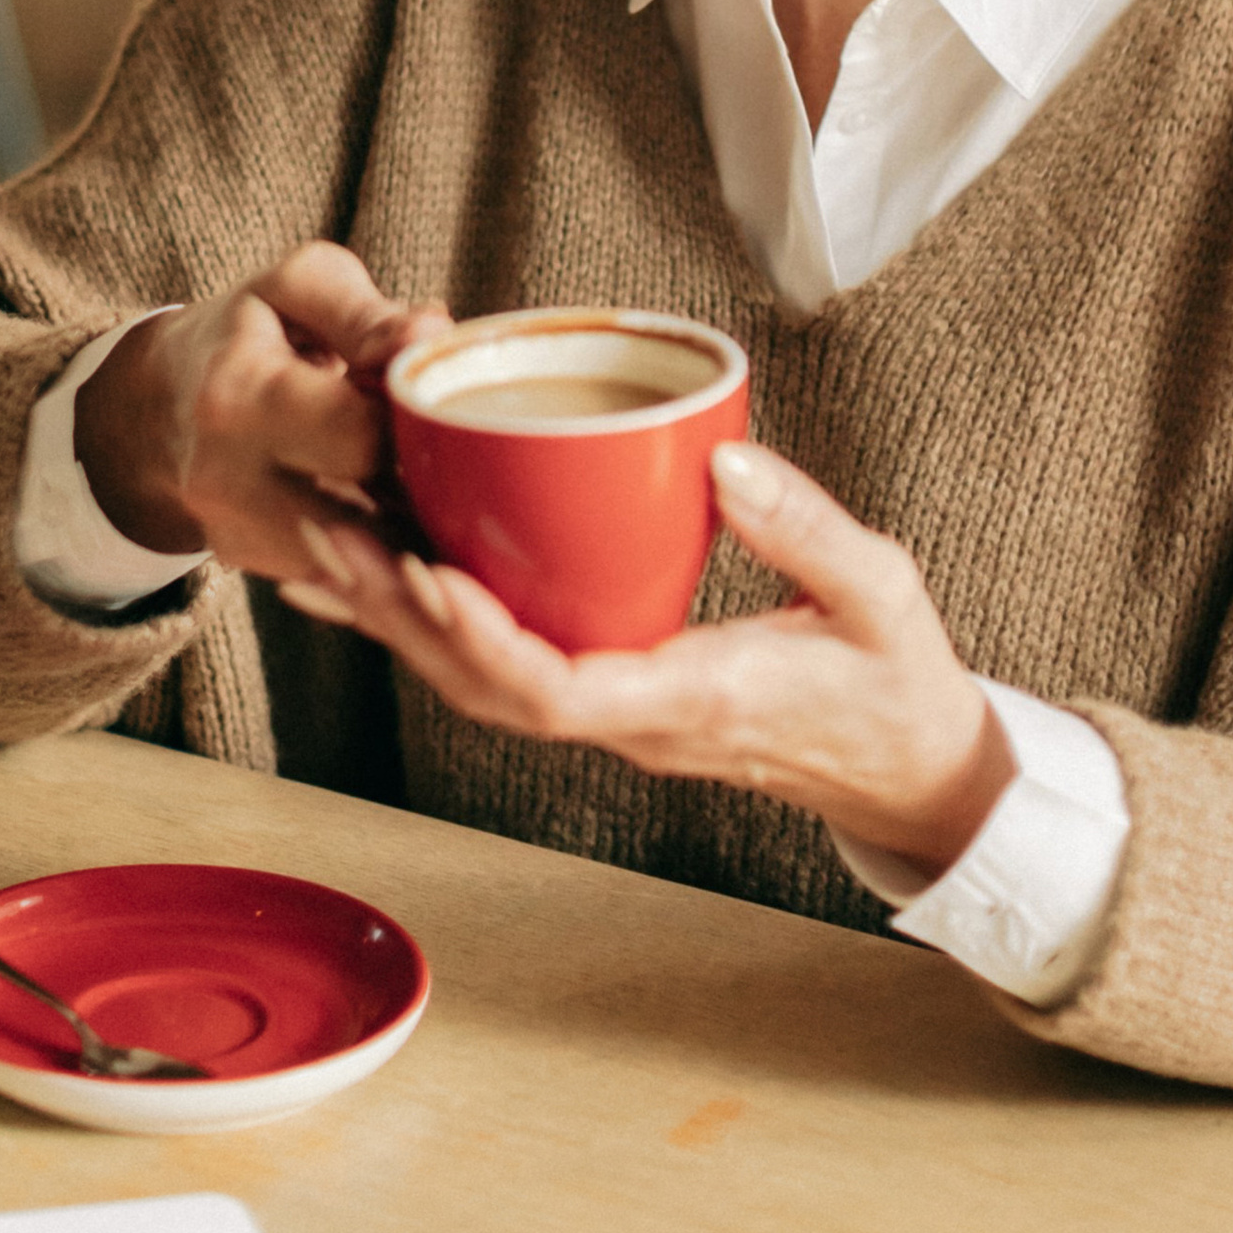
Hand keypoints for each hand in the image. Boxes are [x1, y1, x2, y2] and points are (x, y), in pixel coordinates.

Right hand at [73, 243, 447, 591]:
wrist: (160, 397)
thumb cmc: (246, 329)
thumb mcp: (297, 288)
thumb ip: (367, 313)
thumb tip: (431, 338)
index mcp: (238, 397)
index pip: (361, 436)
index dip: (417, 421)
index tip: (437, 400)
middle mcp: (225, 481)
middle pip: (365, 518)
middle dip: (421, 488)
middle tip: (452, 451)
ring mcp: (233, 534)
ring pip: (358, 563)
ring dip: (407, 529)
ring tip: (431, 481)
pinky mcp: (248, 564)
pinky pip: (336, 573)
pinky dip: (378, 549)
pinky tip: (396, 508)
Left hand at [282, 438, 1013, 879]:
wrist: (911, 771)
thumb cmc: (895, 681)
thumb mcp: (879, 593)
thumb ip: (805, 529)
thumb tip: (722, 461)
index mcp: (694, 700)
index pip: (559, 690)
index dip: (480, 637)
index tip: (424, 570)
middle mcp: (636, 721)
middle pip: (486, 690)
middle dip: (398, 616)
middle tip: (327, 527)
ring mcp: (618, 717)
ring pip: (481, 687)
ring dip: (397, 619)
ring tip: (321, 535)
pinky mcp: (612, 694)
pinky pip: (504, 672)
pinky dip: (433, 626)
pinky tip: (379, 580)